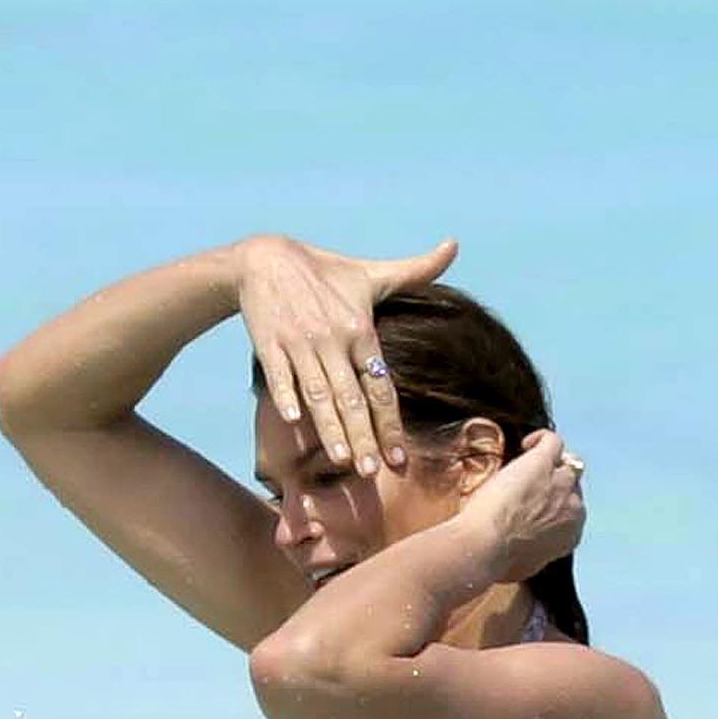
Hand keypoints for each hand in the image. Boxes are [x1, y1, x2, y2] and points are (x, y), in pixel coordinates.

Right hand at [235, 232, 457, 475]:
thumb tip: (453, 245)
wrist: (264, 256)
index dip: (391, 423)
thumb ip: (416, 270)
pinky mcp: (268, 342)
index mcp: (361, 329)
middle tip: (375, 473)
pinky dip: (285, 396)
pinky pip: (278, 374)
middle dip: (364, 437)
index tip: (400, 459)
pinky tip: (293, 422)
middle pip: (352, 397)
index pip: (381, 386)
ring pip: (318, 392)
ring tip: (345, 461)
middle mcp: (332, 339)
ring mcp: (299, 342)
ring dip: (330, 428)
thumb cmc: (325, 271)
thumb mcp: (371, 272)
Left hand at [465, 427, 585, 584]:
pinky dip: (541, 439)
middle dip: (554, 484)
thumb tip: (523, 552)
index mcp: (571, 535)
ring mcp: (562, 484)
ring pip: (567, 462)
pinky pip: (553, 441)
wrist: (487, 546)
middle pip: (572, 486)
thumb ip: (534, 553)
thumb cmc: (498, 561)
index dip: (553, 505)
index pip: (571, 511)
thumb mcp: (524, 564)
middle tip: (528, 483)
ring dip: (550, 461)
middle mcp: (574, 509)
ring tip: (526, 462)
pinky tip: (524, 445)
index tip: (534, 504)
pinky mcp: (544, 463)